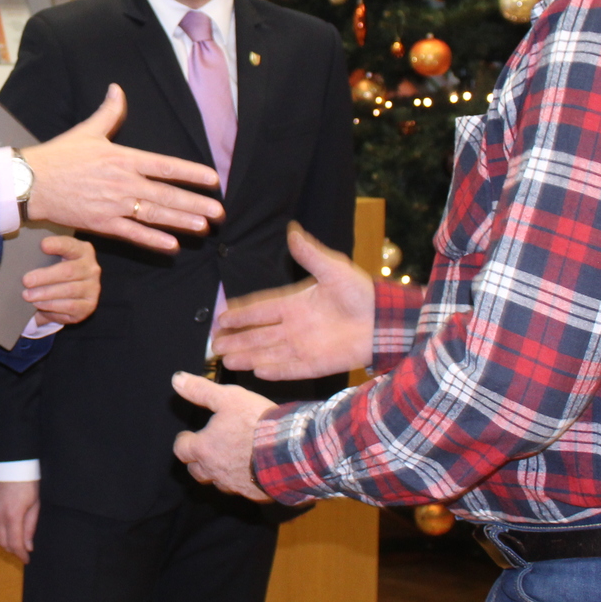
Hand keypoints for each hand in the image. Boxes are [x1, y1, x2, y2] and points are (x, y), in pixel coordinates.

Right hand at [0, 479, 39, 561]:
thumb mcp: (34, 503)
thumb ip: (30, 526)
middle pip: (2, 542)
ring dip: (1, 540)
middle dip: (12, 549)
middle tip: (21, 550)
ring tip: (11, 538)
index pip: (15, 544)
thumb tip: (28, 546)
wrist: (10, 459)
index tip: (26, 560)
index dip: (21, 555)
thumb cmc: (27, 480)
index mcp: (13, 516)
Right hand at [21, 85, 223, 251]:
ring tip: (203, 227)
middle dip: (195, 204)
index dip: (191, 173)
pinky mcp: (102, 223)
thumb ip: (109, 112)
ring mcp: (113, 205)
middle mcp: (123, 182)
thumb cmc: (59, 156)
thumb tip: (117, 88)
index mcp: (123, 158)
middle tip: (219, 213)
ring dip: (181, 221)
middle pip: (166, 195)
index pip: (165, 166)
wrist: (32, 182)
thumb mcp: (87, 131)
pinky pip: (132, 234)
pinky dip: (152, 240)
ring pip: (154, 215)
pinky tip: (172, 245)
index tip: (213, 180)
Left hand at [23, 235, 98, 324]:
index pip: (71, 245)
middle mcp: (91, 268)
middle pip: (68, 271)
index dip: (57, 245)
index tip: (43, 245)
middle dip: (45, 276)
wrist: (68, 297)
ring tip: (28, 295)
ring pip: (68, 290)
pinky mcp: (88, 306)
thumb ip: (44, 254)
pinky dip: (52, 306)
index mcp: (83, 250)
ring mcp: (92, 288)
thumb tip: (22, 252)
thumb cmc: (56, 272)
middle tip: (26, 281)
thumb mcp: (53, 259)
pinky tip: (38, 304)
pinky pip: (69, 306)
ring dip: (45, 294)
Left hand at [169, 372, 274, 501]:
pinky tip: (253, 472)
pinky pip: (243, 491)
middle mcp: (215, 471)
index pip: (181, 450)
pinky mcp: (255, 495)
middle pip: (196, 472)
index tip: (189, 436)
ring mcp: (235, 485)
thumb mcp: (228, 397)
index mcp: (204, 449)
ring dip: (220, 473)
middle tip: (206, 450)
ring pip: (219, 483)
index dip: (184, 442)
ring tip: (229, 460)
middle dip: (198, 461)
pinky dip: (244, 482)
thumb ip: (201, 390)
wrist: (291, 450)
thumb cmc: (257, 423)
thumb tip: (177, 380)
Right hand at [213, 223, 374, 379]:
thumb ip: (310, 253)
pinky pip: (292, 368)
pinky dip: (275, 370)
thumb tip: (292, 229)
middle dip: (236, 340)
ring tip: (226, 361)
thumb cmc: (362, 292)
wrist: (387, 320)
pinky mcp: (318, 363)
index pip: (261, 309)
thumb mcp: (333, 268)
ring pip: (269, 353)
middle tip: (214, 345)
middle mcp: (296, 326)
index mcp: (296, 303)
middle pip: (258, 335)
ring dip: (249, 356)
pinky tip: (257, 372)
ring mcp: (305, 346)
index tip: (221, 318)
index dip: (241, 313)